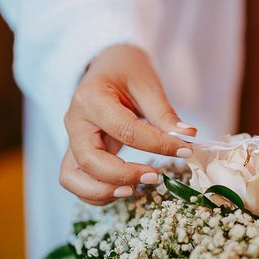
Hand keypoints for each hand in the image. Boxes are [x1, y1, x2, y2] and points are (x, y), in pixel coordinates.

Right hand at [60, 44, 194, 204]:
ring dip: (103, 191)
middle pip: (89, 160)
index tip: (185, 150)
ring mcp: (71, 138)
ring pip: (72, 177)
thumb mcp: (147, 84)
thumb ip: (163, 113)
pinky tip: (124, 187)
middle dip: (123, 175)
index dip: (157, 145)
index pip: (125, 130)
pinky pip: (76, 181)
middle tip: (155, 177)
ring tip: (134, 188)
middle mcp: (75, 121)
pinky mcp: (75, 152)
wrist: (107, 65)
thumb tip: (187, 137)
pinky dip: (96, 193)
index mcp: (92, 99)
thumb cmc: (127, 71)